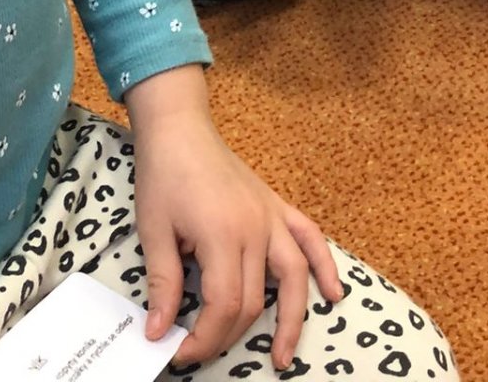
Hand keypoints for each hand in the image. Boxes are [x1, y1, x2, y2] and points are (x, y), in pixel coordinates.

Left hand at [124, 66, 342, 371]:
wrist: (180, 130)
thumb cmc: (163, 176)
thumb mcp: (153, 231)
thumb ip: (163, 284)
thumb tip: (159, 332)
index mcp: (223, 235)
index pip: (224, 304)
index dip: (203, 338)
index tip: (179, 353)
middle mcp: (256, 228)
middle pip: (253, 300)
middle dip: (227, 336)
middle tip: (200, 352)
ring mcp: (272, 216)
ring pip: (293, 276)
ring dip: (291, 320)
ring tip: (282, 357)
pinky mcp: (277, 207)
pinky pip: (310, 238)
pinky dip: (325, 266)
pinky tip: (333, 293)